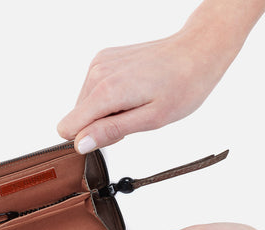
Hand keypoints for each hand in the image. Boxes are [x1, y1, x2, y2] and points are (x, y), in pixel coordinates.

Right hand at [57, 26, 237, 153]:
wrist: (196, 51)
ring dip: (105, 111)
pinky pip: (93, 90)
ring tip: (134, 103)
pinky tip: (131, 91)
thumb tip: (81, 143)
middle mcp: (97, 73)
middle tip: (131, 117)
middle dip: (100, 125)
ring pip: (85, 104)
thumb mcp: (150, 119)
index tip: (112, 134)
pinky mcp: (103, 58)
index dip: (87, 139)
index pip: (68, 127)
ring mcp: (99, 63)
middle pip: (78, 117)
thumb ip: (110, 131)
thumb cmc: (182, 85)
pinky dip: (109, 96)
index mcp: (106, 91)